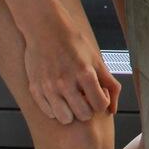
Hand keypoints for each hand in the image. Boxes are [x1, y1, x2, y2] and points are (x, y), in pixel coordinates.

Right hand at [20, 7, 120, 123]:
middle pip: (84, 115)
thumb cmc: (74, 43)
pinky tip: (59, 97)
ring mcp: (49, 87)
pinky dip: (56, 109)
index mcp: (85, 73)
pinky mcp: (35, 89)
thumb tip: (113, 110)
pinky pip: (49, 113)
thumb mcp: (96, 59)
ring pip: (65, 119)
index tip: (99, 95)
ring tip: (71, 100)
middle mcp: (66, 82)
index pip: (100, 105)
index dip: (103, 103)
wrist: (45, 29)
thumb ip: (109, 84)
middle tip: (85, 98)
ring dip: (71, 113)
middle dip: (89, 109)